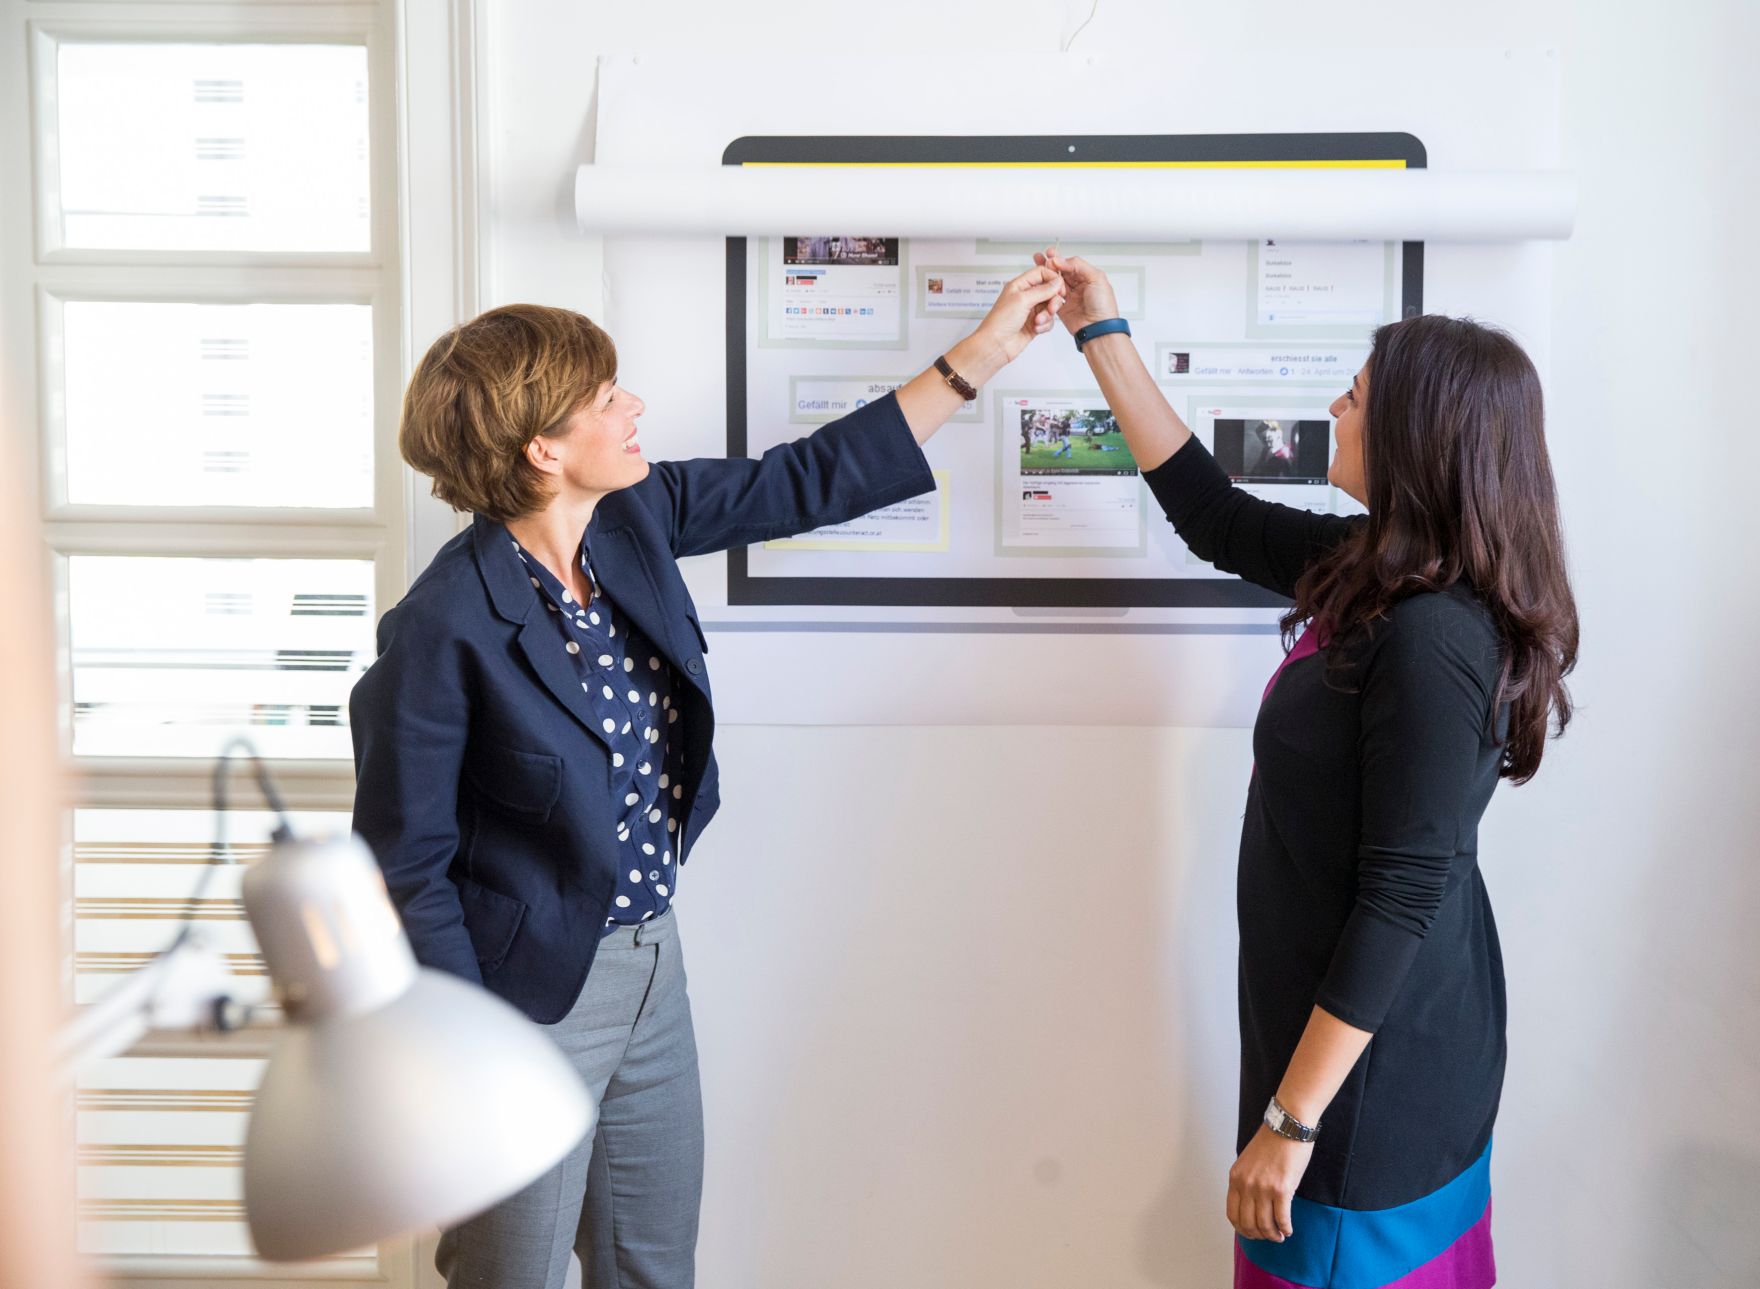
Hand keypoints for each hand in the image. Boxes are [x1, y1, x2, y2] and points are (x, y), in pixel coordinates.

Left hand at [970, 264, 1065, 366]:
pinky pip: (1049, 320)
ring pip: (1050, 307)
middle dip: (1053, 300)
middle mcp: (1025, 296)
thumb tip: (1056, 282)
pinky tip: (1036, 328)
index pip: (1041, 273)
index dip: (1053, 279)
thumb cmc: (1000, 322)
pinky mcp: (1034, 323)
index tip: (1059, 289)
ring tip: (1038, 321)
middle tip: (1051, 308)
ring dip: (1047, 315)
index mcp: (1019, 285)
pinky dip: (1045, 325)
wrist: (996, 345)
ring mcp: (1030, 310)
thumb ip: (1042, 290)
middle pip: (1049, 290)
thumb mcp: (1022, 300)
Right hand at [1034, 249, 1117, 335]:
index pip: (1070, 264)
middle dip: (1049, 265)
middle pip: (1060, 272)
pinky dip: (1045, 292)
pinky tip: (1040, 286)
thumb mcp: (1096, 278)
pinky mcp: (1061, 308)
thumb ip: (1079, 265)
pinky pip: (1050, 298)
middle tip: (1039, 258)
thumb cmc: (1103, 306)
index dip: (1059, 258)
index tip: (1049, 253)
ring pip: (1053, 283)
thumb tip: (1061, 260)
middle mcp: (1078, 286)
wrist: (1098, 328)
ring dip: (1045, 276)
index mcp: (1087, 276)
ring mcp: (1069, 297)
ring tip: (1037, 270)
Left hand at [1226, 1125, 1312, 1243]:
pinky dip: (1285, 1228)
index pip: (1232, 1214)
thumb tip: (1250, 1205)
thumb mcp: (1247, 1162)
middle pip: (1248, 1223)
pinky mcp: (1282, 1189)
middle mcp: (1246, 1185)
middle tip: (1268, 1236)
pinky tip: (1288, 1229)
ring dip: (1273, 1235)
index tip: (1251, 1232)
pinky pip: (1282, 1218)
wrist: (1287, 1127)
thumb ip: (1245, 1182)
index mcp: (1235, 1178)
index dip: (1242, 1228)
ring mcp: (1263, 1188)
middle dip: (1258, 1235)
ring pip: (1264, 1224)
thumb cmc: (1271, 1142)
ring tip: (1280, 1235)